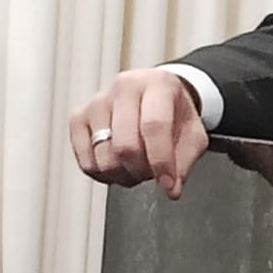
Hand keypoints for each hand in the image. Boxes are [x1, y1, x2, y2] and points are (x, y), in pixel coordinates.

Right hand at [70, 69, 208, 198]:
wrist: (156, 98)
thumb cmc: (174, 114)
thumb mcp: (193, 134)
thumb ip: (185, 161)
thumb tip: (172, 188)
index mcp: (157, 85)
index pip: (154, 126)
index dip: (161, 161)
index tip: (169, 184)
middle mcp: (124, 88)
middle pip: (125, 146)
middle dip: (142, 171)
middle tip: (152, 173)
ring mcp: (97, 102)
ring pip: (104, 158)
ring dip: (124, 175)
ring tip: (137, 167)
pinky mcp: (79, 118)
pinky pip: (87, 162)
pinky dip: (104, 175)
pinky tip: (119, 166)